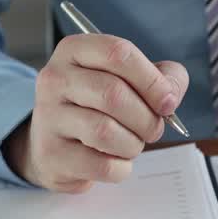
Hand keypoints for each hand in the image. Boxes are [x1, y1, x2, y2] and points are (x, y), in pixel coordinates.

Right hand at [3, 34, 189, 191]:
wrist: (57, 145)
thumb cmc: (101, 107)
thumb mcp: (131, 81)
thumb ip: (163, 78)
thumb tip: (169, 95)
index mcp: (75, 50)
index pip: (118, 54)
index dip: (152, 81)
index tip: (168, 103)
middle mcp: (55, 79)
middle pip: (114, 94)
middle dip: (147, 118)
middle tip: (153, 129)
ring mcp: (48, 116)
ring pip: (106, 131)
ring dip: (133, 144)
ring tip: (131, 144)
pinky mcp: (52, 154)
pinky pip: (102, 165)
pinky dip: (121, 168)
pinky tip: (115, 161)